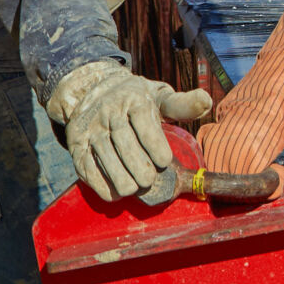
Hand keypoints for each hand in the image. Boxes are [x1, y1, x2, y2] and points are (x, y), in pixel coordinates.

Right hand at [45, 61, 214, 200]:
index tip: (164, 163)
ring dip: (124, 180)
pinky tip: (117, 192)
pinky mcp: (76, 144)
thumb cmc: (136, 99)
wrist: (93, 91)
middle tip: (150, 179)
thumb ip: (183, 104)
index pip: (145, 126)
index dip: (155, 148)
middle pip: (125, 146)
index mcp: (134, 98)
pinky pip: (88, 169)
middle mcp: (108, 112)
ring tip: (137, 187)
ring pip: (107, 160)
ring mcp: (90, 128)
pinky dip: (103, 185)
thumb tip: (206, 101)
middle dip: (141, 169)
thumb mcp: (159, 96)